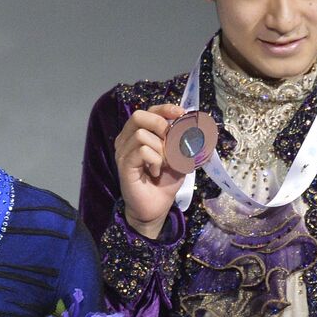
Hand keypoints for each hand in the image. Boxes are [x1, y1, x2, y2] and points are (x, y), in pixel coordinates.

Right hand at [114, 104, 188, 238]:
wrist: (156, 207)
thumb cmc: (164, 181)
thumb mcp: (179, 157)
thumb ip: (183, 140)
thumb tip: (193, 125)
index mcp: (137, 134)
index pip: (148, 111)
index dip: (165, 109)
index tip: (182, 114)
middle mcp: (126, 140)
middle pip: (138, 116)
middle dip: (160, 124)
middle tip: (170, 140)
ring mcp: (123, 153)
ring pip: (142, 135)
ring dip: (161, 149)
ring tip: (164, 163)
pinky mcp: (124, 165)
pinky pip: (142, 151)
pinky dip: (156, 159)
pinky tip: (156, 171)